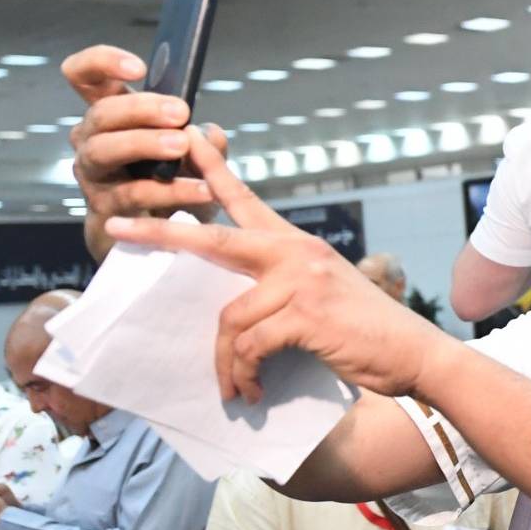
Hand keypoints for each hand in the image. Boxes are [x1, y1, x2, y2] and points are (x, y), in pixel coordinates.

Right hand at [63, 45, 227, 259]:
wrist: (156, 242)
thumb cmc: (169, 188)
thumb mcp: (194, 162)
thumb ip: (205, 145)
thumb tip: (212, 133)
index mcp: (110, 117)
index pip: (84, 76)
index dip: (102, 62)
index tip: (139, 67)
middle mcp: (91, 141)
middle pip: (100, 113)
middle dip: (140, 108)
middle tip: (180, 111)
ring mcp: (92, 175)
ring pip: (103, 150)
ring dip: (144, 143)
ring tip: (181, 145)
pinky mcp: (103, 209)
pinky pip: (133, 194)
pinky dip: (170, 191)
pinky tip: (201, 190)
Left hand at [102, 129, 453, 402]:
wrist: (417, 355)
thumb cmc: (370, 334)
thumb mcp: (324, 296)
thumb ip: (283, 289)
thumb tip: (234, 310)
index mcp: (298, 246)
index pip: (247, 200)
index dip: (214, 168)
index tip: (190, 139)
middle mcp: (296, 253)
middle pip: (213, 239)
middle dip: (159, 234)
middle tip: (114, 229)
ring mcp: (300, 281)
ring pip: (229, 317)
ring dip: (224, 360)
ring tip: (232, 387)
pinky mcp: (305, 314)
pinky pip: (251, 344)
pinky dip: (246, 372)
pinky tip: (253, 390)